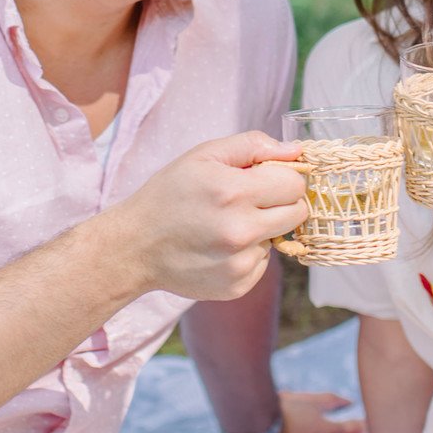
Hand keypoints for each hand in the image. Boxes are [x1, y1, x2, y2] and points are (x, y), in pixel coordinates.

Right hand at [110, 132, 307, 300]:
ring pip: (280, 238)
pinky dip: (250, 253)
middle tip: (251, 199)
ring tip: (227, 224)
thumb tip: (296, 151)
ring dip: (264, 228)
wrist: (135, 246)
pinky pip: (264, 263)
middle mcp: (241, 231)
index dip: (284, 176)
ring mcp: (240, 263)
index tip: (266, 178)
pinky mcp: (238, 286)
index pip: (295, 184)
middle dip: (281, 201)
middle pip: (297, 212)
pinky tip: (221, 246)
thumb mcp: (203, 155)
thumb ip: (253, 146)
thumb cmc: (169, 194)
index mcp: (234, 192)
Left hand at [228, 390, 364, 432]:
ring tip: (298, 412)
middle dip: (317, 403)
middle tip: (324, 404)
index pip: (330, 400)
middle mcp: (294, 399)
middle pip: (308, 399)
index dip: (340, 401)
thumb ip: (345, 429)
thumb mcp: (323, 432)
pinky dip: (275, 414)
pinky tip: (271, 419)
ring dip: (295, 408)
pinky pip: (270, 410)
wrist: (254, 428)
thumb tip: (369, 425)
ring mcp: (274, 404)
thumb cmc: (292, 431)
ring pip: (289, 403)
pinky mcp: (256, 411)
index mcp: (312, 404)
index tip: (348, 401)